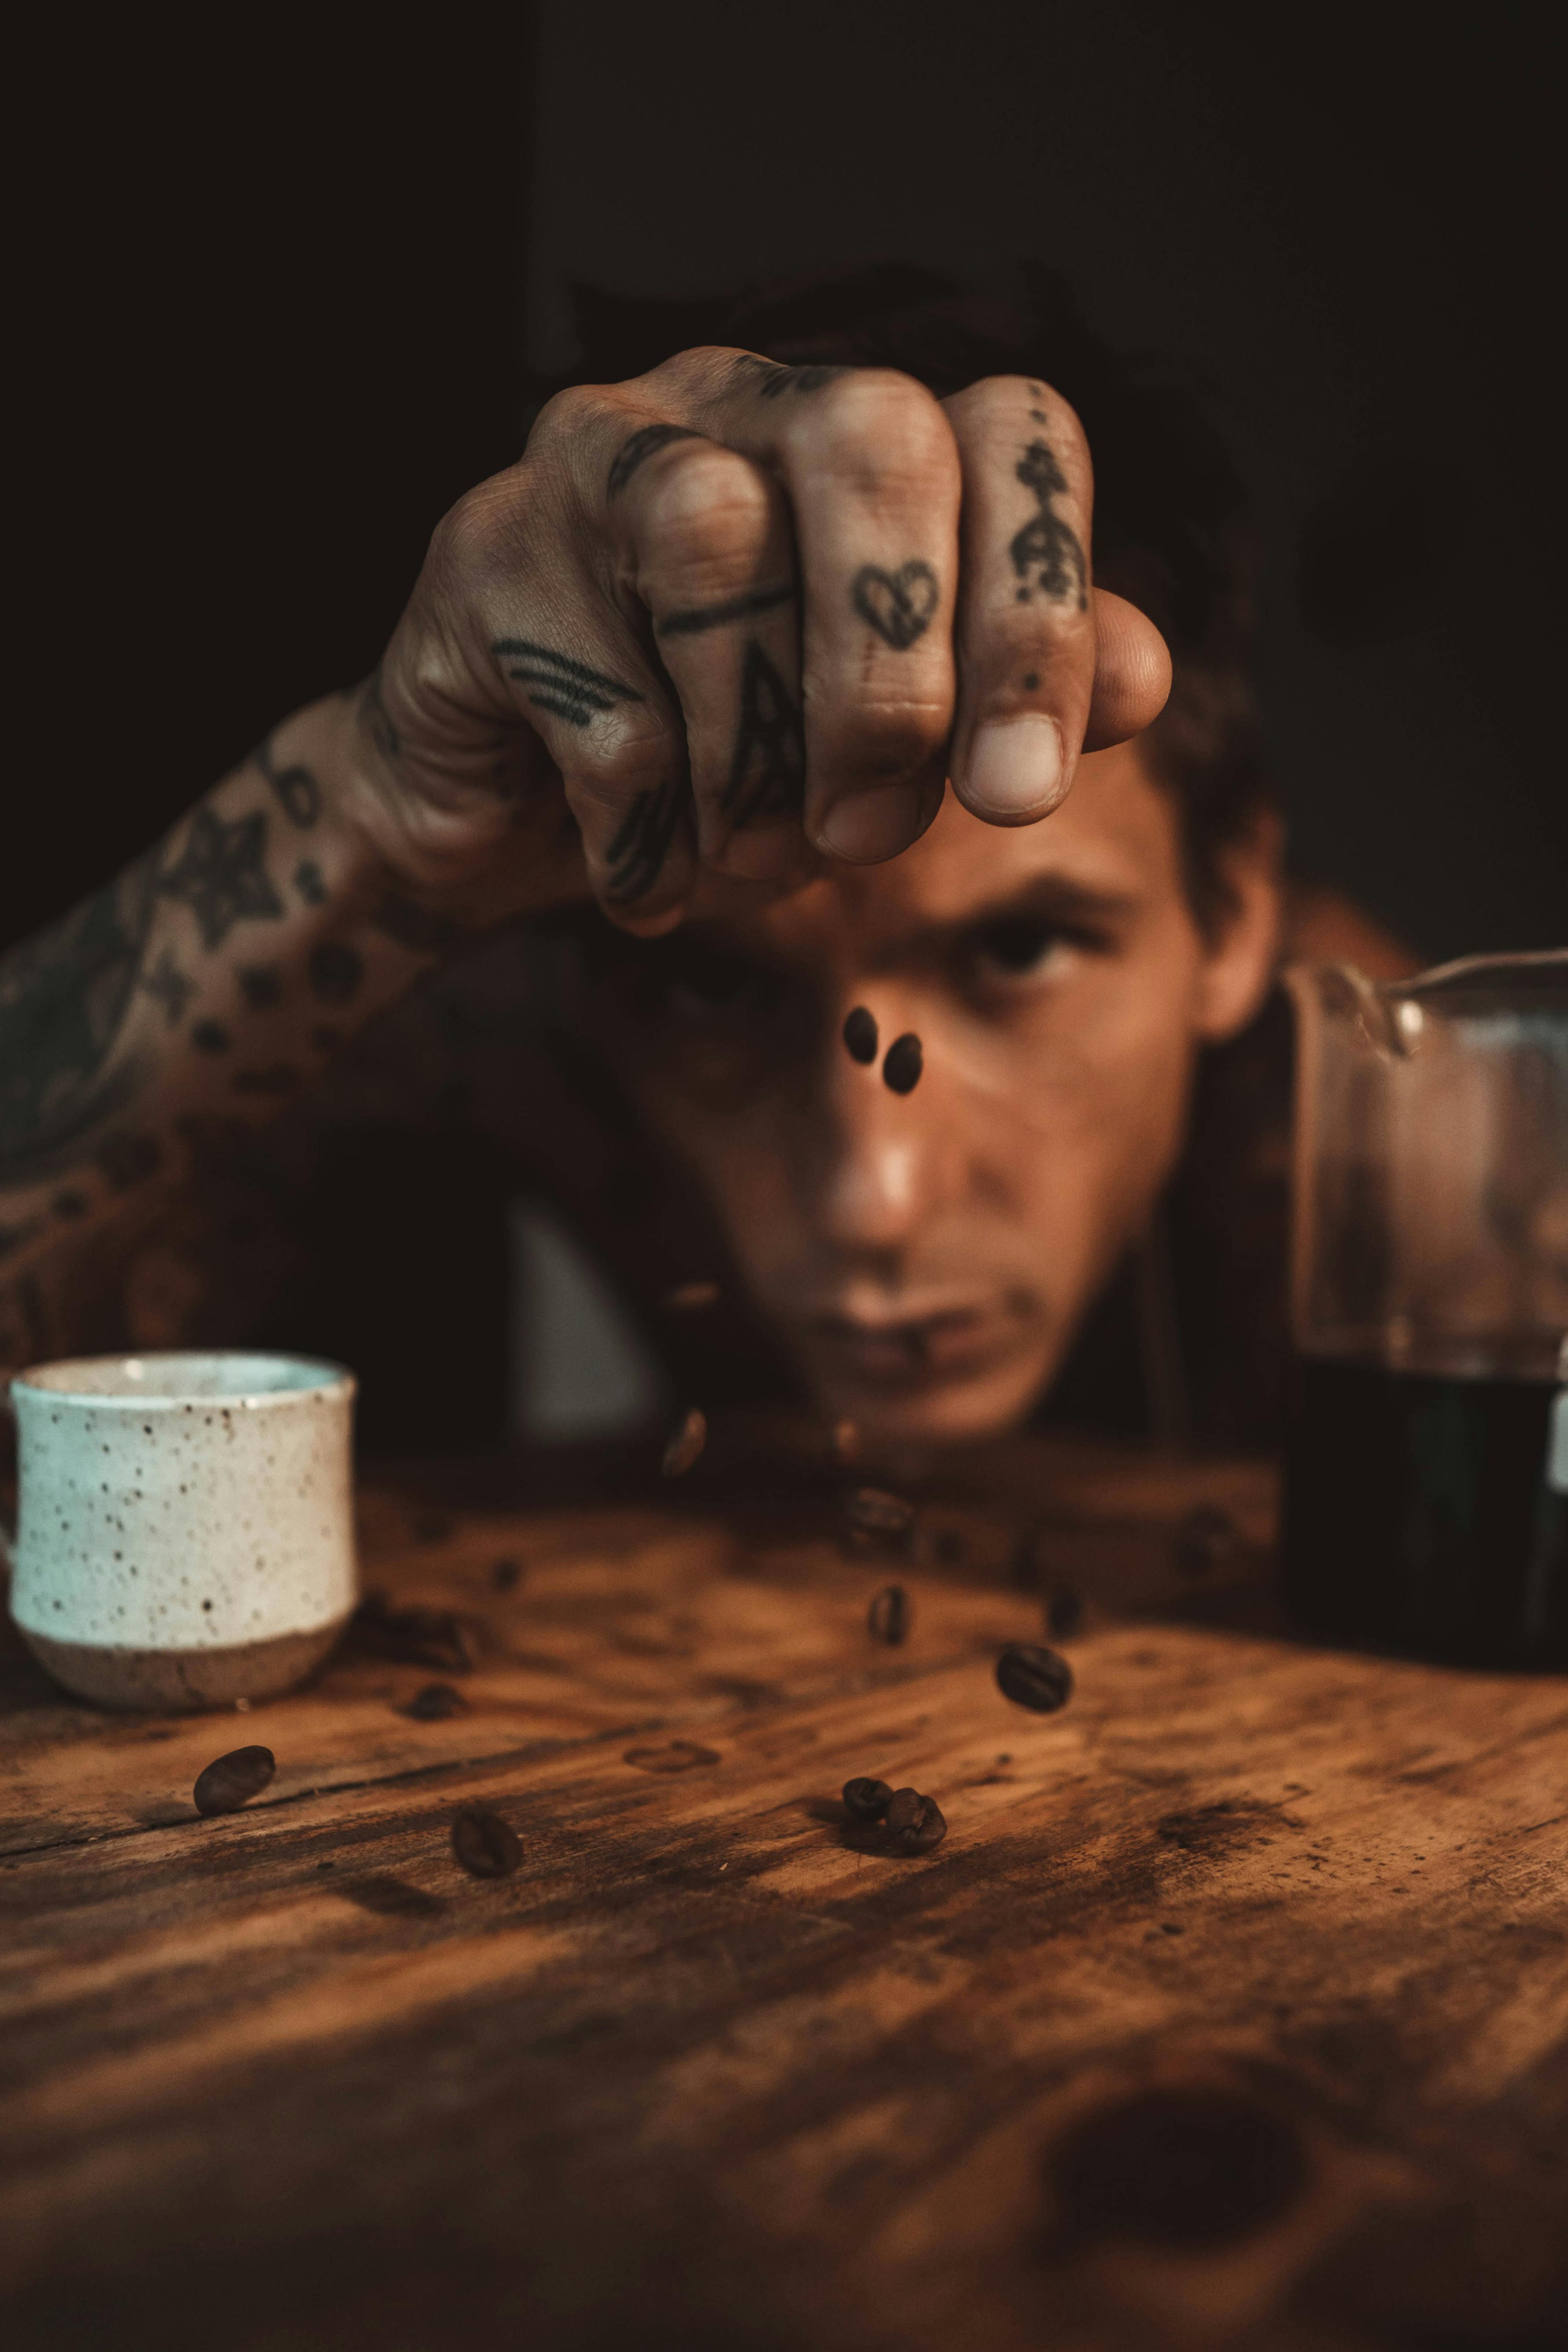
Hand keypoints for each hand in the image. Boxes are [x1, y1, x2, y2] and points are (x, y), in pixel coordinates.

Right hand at [341, 348, 1171, 930]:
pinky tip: (643, 870)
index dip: (1039, 610)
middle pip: (870, 439)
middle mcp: (737, 398)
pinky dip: (644, 824)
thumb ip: (1017, 697)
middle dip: (890, 678)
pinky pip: (598, 688)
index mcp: (865, 434)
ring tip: (741, 856)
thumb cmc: (729, 767)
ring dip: (751, 756)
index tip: (1019, 796)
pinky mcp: (480, 547)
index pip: (1010, 429)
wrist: (513, 820)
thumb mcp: (897, 752)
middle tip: (867, 834)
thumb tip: (1144, 670)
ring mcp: (594, 451)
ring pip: (712, 541)